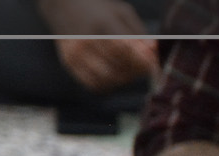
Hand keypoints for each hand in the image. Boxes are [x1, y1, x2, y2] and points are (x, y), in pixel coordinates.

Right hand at [40, 0, 158, 91]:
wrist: (63, 4)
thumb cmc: (99, 9)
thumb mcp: (122, 13)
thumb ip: (139, 34)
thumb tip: (155, 53)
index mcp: (103, 23)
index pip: (127, 50)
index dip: (144, 62)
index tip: (155, 66)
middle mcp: (87, 40)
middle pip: (120, 67)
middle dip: (137, 70)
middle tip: (142, 66)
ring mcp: (75, 53)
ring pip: (109, 79)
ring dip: (124, 78)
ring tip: (128, 68)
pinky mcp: (69, 63)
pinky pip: (94, 85)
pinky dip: (109, 84)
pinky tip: (113, 73)